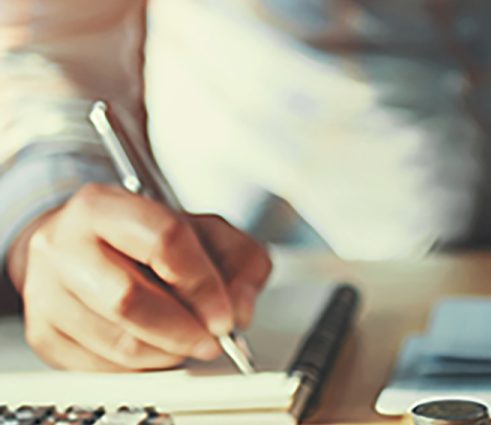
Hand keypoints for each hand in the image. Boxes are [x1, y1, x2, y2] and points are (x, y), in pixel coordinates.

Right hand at [6, 184, 271, 370]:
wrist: (83, 246)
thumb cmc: (146, 239)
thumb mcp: (206, 232)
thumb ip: (240, 260)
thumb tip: (239, 309)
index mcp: (104, 205)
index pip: (163, 241)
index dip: (202, 285)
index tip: (225, 315)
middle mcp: (63, 244)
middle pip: (129, 299)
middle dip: (183, 329)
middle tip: (211, 339)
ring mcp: (45, 290)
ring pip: (117, 342)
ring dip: (167, 351)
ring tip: (187, 340)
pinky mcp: (43, 331)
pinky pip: (102, 366)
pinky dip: (142, 365)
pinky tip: (157, 346)